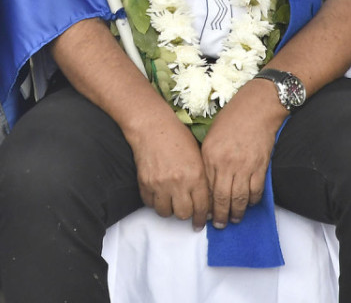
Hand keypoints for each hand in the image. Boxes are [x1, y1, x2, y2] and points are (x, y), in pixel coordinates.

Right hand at [125, 108, 210, 229]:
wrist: (151, 126)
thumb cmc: (177, 137)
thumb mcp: (198, 156)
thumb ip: (202, 179)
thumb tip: (206, 201)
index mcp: (196, 175)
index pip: (202, 207)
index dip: (202, 219)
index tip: (199, 223)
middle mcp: (178, 183)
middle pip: (183, 214)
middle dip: (185, 214)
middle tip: (185, 209)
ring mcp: (159, 184)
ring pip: (165, 212)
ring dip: (169, 209)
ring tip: (170, 201)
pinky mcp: (144, 183)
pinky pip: (150, 204)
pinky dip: (154, 202)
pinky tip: (158, 193)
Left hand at [200, 79, 285, 227]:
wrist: (256, 108)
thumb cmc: (231, 119)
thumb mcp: (211, 136)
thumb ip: (208, 158)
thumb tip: (208, 180)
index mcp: (209, 155)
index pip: (206, 187)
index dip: (207, 204)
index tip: (206, 213)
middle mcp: (225, 163)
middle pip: (222, 197)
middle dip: (221, 215)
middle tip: (220, 225)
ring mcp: (244, 166)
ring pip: (239, 198)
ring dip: (237, 212)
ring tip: (234, 219)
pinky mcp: (260, 166)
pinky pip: (256, 190)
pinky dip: (252, 201)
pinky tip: (249, 204)